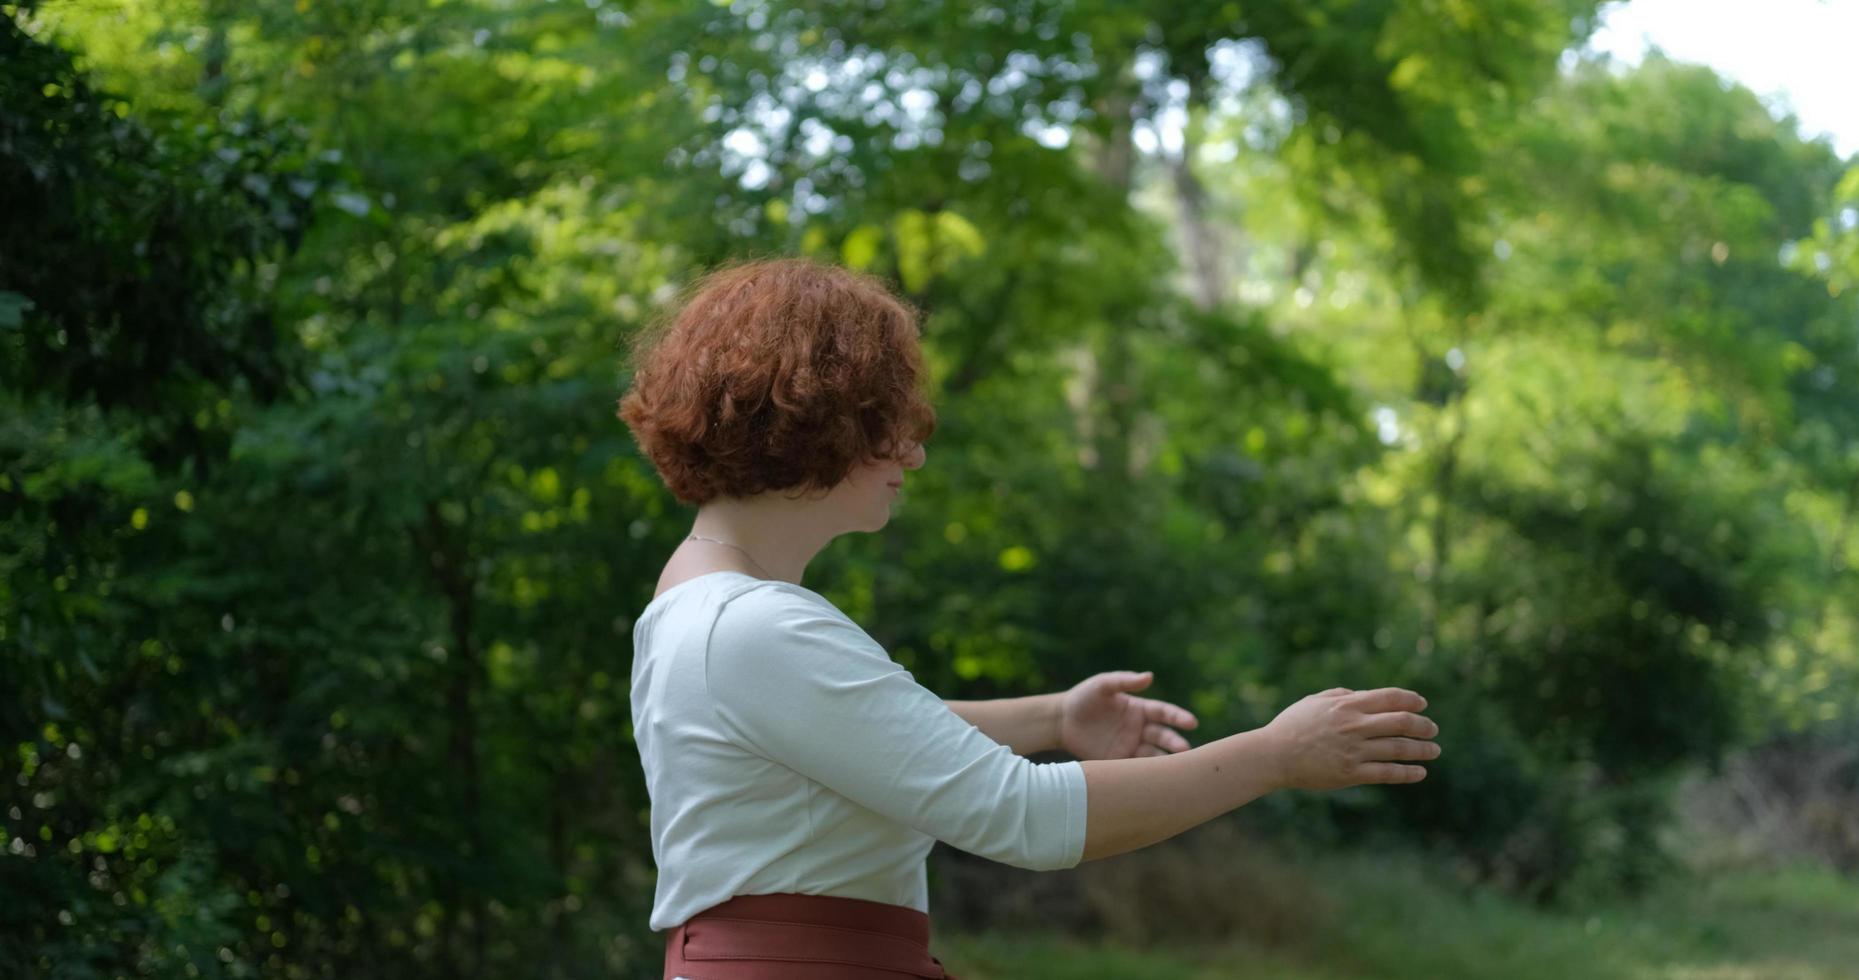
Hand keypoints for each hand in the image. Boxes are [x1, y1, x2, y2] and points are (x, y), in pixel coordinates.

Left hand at [1059, 671, 1198, 760]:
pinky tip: (1154, 778)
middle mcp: (1139, 729)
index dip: (1178, 717)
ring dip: (1165, 761)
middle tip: (1185, 749)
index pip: (1164, 713)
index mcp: (1139, 709)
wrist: (1060, 720)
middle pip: (1163, 736)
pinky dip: (1145, 773)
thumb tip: (1150, 676)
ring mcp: (1130, 746)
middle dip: (1175, 742)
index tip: (1191, 722)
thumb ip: (1124, 681)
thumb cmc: (1083, 697)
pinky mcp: (1118, 762)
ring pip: (1153, 755)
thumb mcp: (1102, 685)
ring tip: (1175, 768)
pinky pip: (1135, 768)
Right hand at [1260, 687, 1439, 789]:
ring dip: (1422, 749)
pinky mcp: (1352, 774)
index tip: (1422, 704)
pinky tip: (1419, 772)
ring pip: (1399, 748)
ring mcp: (1355, 751)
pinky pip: (1387, 773)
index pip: (1390, 698)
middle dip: (1423, 725)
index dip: (1411, 700)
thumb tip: (1360, 695)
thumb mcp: (1313, 701)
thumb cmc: (1291, 726)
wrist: (1273, 755)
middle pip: (1402, 722)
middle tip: (1433, 729)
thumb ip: (1339, 695)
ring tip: (1434, 751)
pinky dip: (1407, 773)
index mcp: (1347, 706)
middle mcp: (1355, 726)